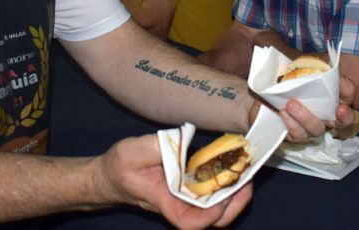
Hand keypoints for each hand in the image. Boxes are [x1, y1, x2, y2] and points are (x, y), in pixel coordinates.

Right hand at [97, 135, 251, 227]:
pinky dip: (226, 185)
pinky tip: (232, 166)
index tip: (223, 195)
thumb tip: (183, 138)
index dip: (210, 214)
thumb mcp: (132, 151)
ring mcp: (186, 202)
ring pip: (217, 211)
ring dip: (234, 194)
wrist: (111, 177)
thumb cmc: (119, 168)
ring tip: (245, 171)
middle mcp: (179, 207)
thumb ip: (156, 145)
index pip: (191, 221)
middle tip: (247, 179)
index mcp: (165, 202)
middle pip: (213, 220)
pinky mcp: (190, 192)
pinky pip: (213, 197)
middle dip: (234, 203)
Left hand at [275, 74, 356, 141]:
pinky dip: (291, 125)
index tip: (340, 82)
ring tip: (291, 104)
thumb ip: (311, 66)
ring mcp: (313, 126)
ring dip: (306, 117)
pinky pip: (298, 135)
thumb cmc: (290, 79)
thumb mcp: (300, 67)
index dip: (346, 88)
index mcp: (334, 96)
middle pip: (343, 121)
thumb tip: (316, 64)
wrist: (269, 93)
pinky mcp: (297, 134)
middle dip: (344, 116)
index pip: (348, 92)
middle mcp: (328, 114)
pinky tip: (283, 113)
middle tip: (338, 109)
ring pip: (317, 129)